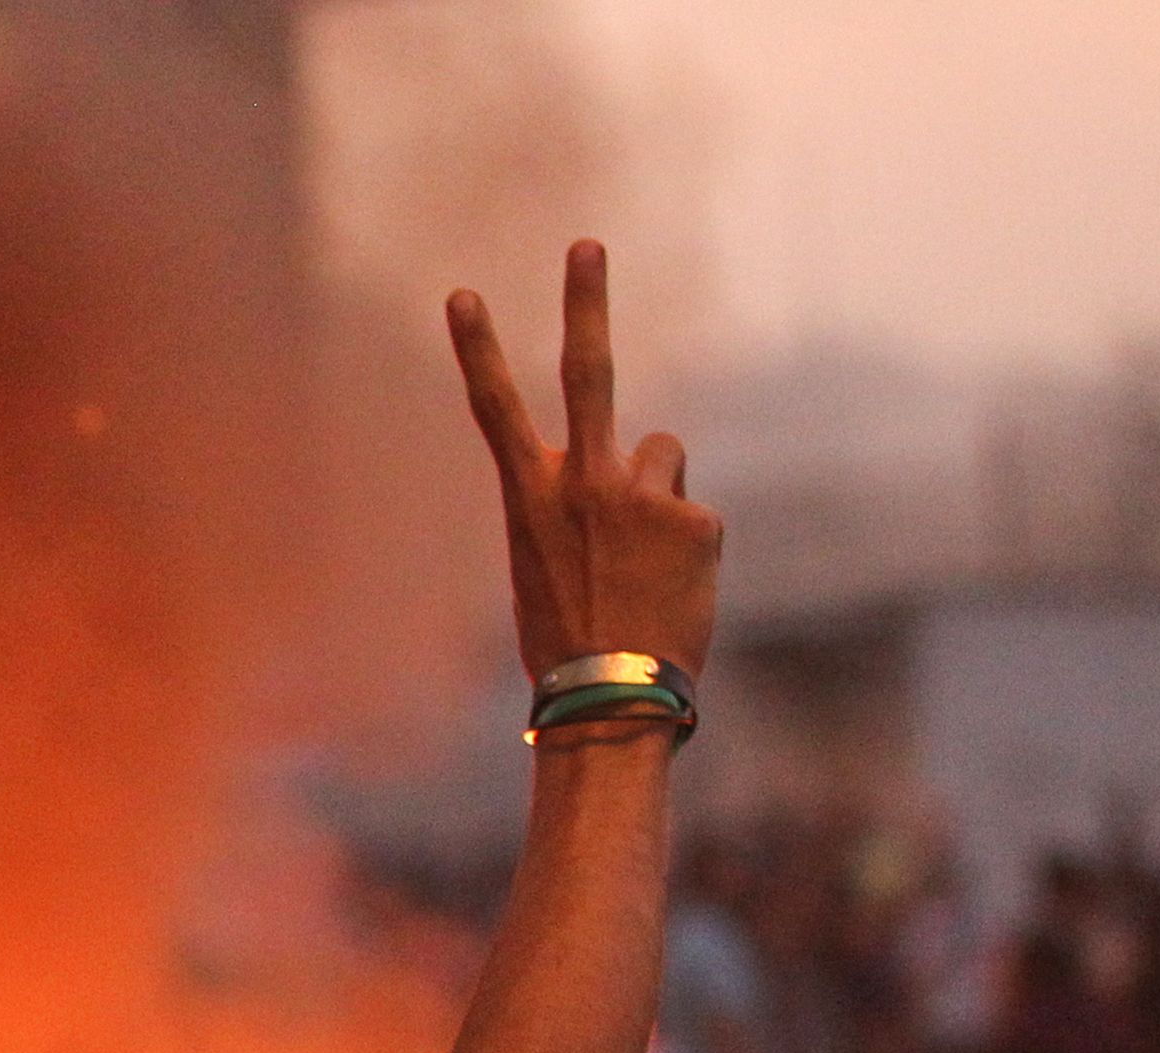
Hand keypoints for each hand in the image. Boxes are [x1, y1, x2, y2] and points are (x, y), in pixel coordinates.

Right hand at [449, 241, 723, 684]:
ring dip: (661, 496)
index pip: (494, 411)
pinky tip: (673, 589)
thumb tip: (636, 476)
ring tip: (646, 564)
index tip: (463, 294)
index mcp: (531, 500)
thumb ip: (574, 508)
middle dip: (584, 302)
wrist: (611, 700)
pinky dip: (690, 547)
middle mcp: (582, 484)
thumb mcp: (544, 568)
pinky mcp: (693, 518)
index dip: (477, 349)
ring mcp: (641, 496)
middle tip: (587, 245)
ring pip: (664, 457)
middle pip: (586, 373)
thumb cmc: (568, 644)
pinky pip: (697, 513)